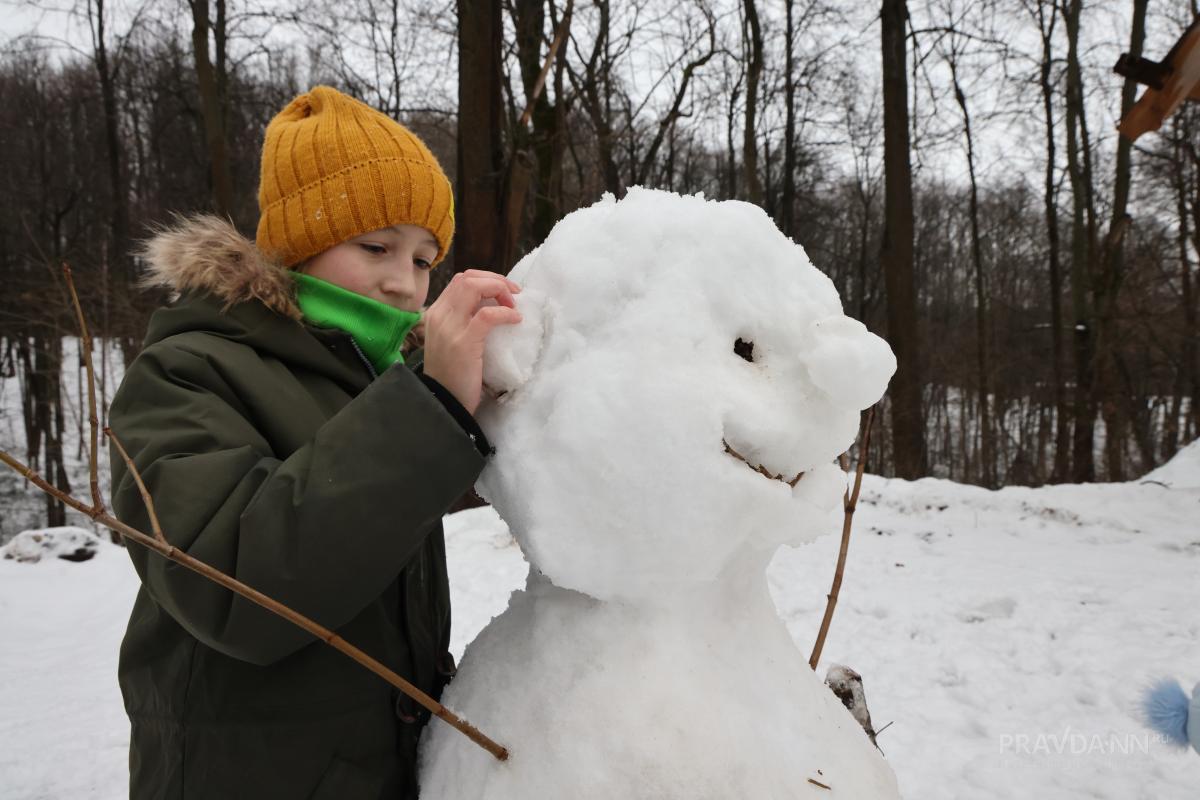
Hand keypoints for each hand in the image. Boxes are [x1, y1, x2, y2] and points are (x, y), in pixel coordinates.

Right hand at [422, 269, 522, 414]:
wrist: (443, 403)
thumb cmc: (452, 376)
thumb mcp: (451, 342)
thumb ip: (462, 323)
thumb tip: (491, 307)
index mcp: (435, 314)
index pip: (460, 281)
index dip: (486, 280)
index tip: (503, 292)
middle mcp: (439, 315)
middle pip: (468, 278)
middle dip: (495, 280)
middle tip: (513, 294)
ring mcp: (449, 327)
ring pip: (474, 287)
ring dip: (499, 289)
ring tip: (513, 304)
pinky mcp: (464, 342)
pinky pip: (487, 314)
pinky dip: (505, 312)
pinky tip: (515, 319)